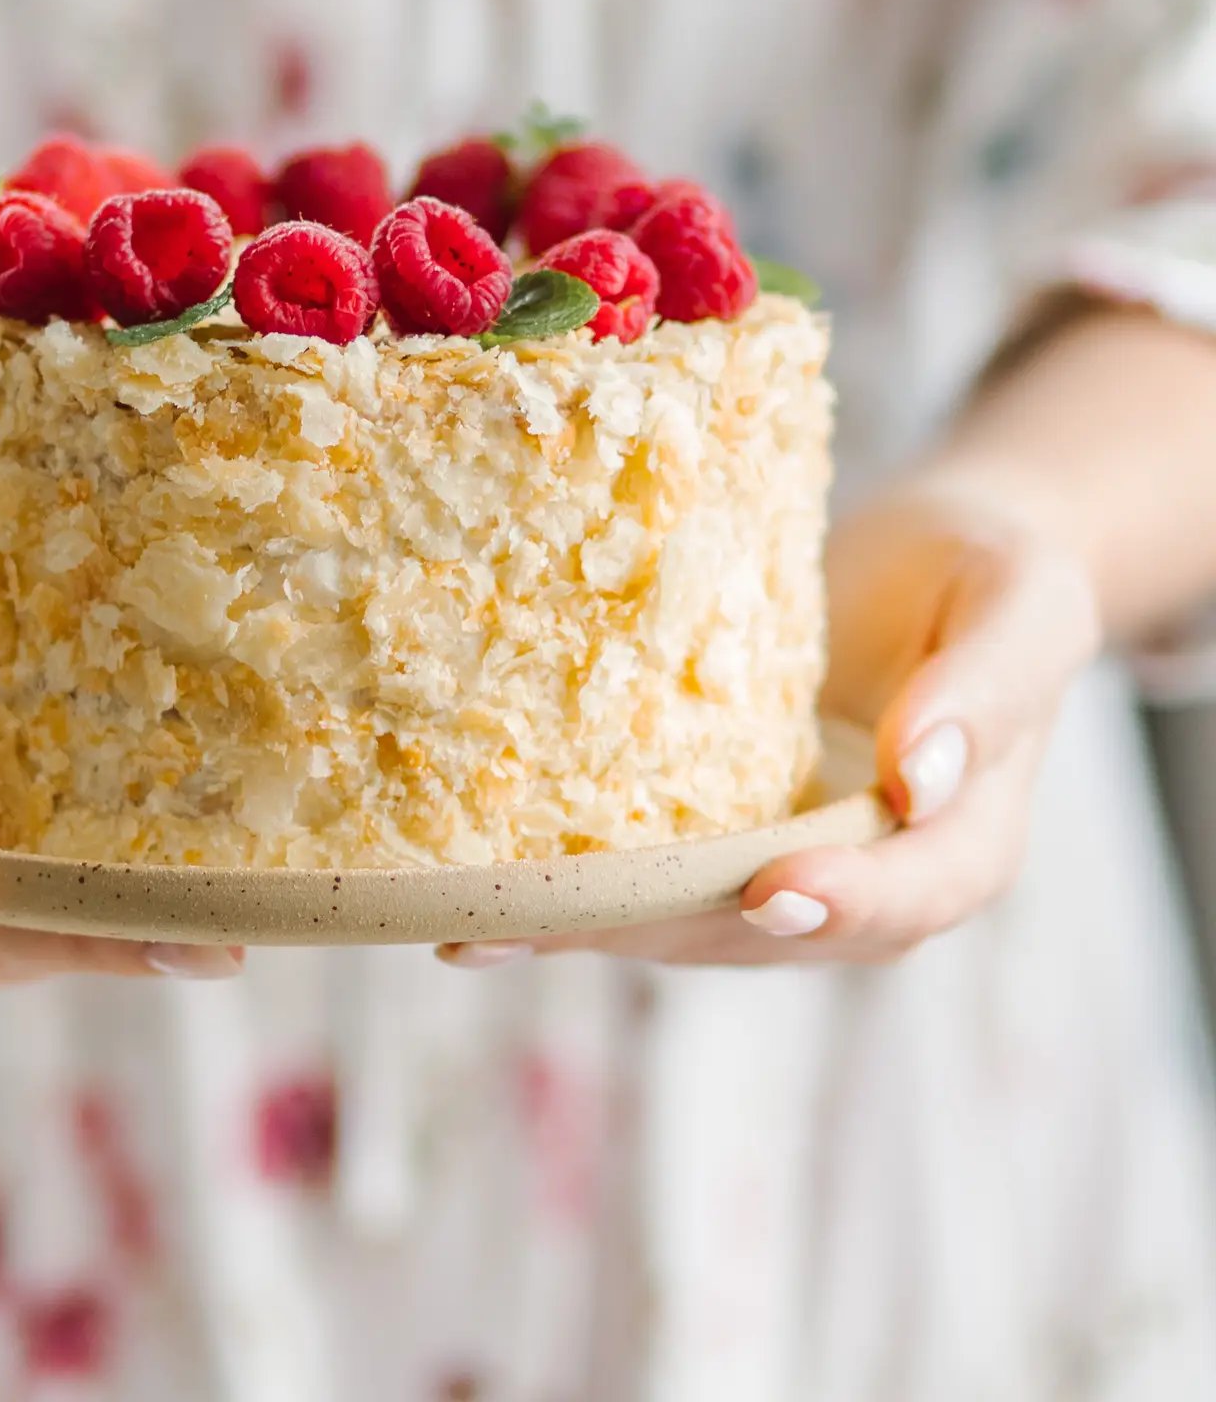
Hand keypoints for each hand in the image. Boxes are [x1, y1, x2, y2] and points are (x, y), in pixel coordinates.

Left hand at [439, 481, 1098, 969]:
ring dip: (586, 927)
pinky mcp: (717, 829)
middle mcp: (866, 879)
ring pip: (688, 919)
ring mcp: (783, 861)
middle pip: (767, 930)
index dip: (846, 902)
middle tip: (551, 922)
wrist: (934, 556)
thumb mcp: (1018, 602)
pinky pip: (646, 871)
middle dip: (660, 930)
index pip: (912, 895)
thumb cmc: (988, 569)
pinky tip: (466, 900)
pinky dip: (566, 890)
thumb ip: (988, 683)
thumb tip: (923, 771)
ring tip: (475, 925)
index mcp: (965, 843)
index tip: (774, 890)